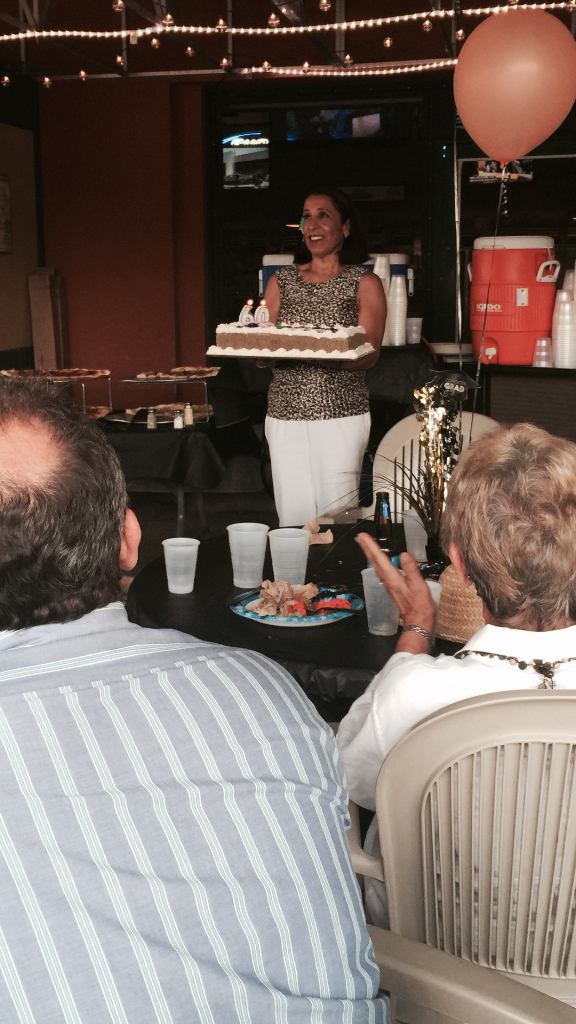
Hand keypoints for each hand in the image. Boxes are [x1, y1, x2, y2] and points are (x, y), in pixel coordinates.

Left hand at [356, 533, 435, 653]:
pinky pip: (382, 571)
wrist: (418, 621)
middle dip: (367, 548)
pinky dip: (378, 563)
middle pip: (375, 561)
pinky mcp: (392, 587)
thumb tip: (403, 555)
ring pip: (377, 566)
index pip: (379, 558)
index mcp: (393, 578)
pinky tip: (379, 562)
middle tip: (360, 537)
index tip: (363, 536)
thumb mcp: (419, 585)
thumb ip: (411, 569)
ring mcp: (389, 584)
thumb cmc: (420, 605)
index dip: (371, 546)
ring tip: (366, 546)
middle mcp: (387, 580)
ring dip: (371, 555)